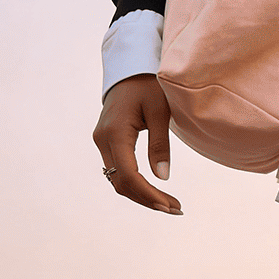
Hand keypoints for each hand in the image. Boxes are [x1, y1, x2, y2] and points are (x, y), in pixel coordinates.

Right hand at [92, 76, 181, 215]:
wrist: (130, 68)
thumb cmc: (149, 85)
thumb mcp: (160, 112)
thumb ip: (160, 144)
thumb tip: (163, 177)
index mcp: (115, 132)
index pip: (128, 174)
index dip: (148, 194)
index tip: (170, 205)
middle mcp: (103, 140)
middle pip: (121, 183)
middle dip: (148, 199)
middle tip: (176, 209)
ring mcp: (102, 142)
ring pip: (117, 180)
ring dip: (142, 195)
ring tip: (170, 205)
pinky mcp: (106, 143)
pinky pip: (118, 171)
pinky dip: (135, 185)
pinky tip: (155, 192)